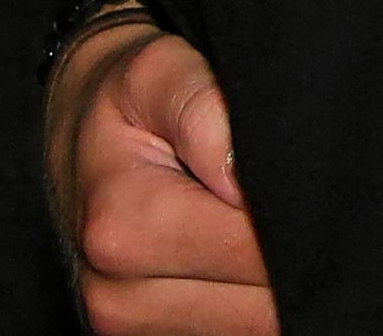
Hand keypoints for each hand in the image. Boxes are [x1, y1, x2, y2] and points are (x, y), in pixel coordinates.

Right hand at [48, 18, 278, 335]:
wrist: (72, 138)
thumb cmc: (124, 101)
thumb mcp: (158, 73)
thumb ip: (205, 110)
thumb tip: (243, 176)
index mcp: (122, 226)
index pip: (254, 249)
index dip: (300, 213)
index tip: (309, 175)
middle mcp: (115, 293)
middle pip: (259, 301)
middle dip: (294, 251)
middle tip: (300, 197)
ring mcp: (125, 326)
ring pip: (252, 326)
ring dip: (276, 282)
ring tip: (264, 220)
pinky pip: (231, 333)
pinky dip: (249, 299)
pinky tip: (244, 254)